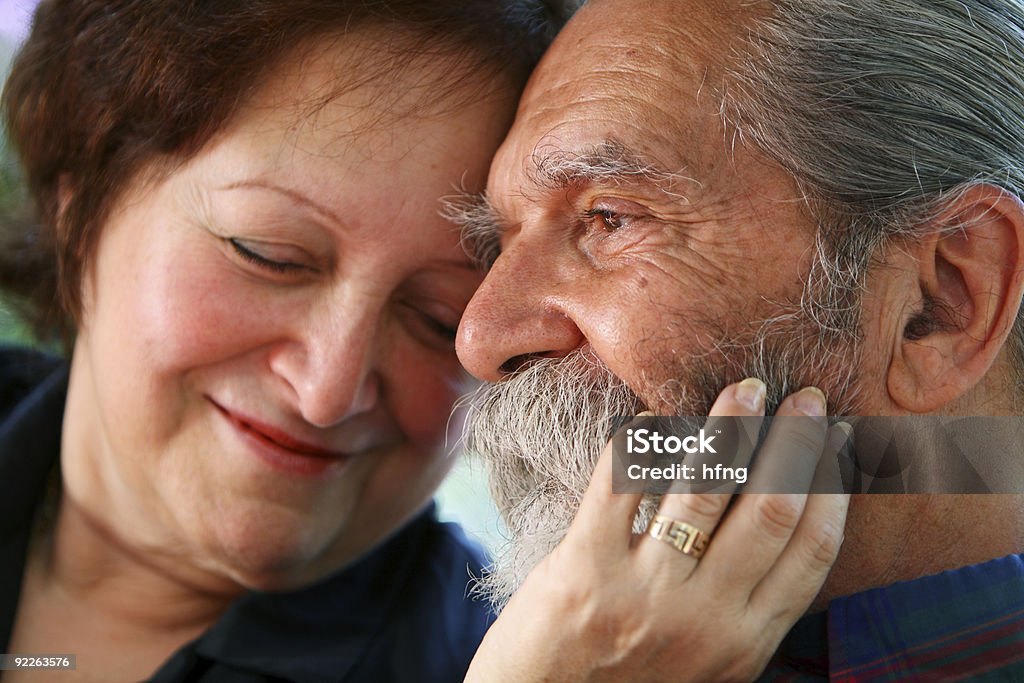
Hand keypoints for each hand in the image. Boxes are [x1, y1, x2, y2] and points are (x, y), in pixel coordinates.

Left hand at [465, 380, 850, 682]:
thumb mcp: (710, 666)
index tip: (835, 440)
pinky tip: (654, 415)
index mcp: (745, 640)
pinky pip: (620, 483)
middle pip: (770, 509)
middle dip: (794, 443)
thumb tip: (787, 527)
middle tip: (804, 397)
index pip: (811, 551)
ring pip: (704, 487)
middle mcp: (704, 617)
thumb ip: (744, 608)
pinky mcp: (583, 568)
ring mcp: (643, 591)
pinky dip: (641, 441)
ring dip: (730, 426)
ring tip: (745, 389)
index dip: (831, 486)